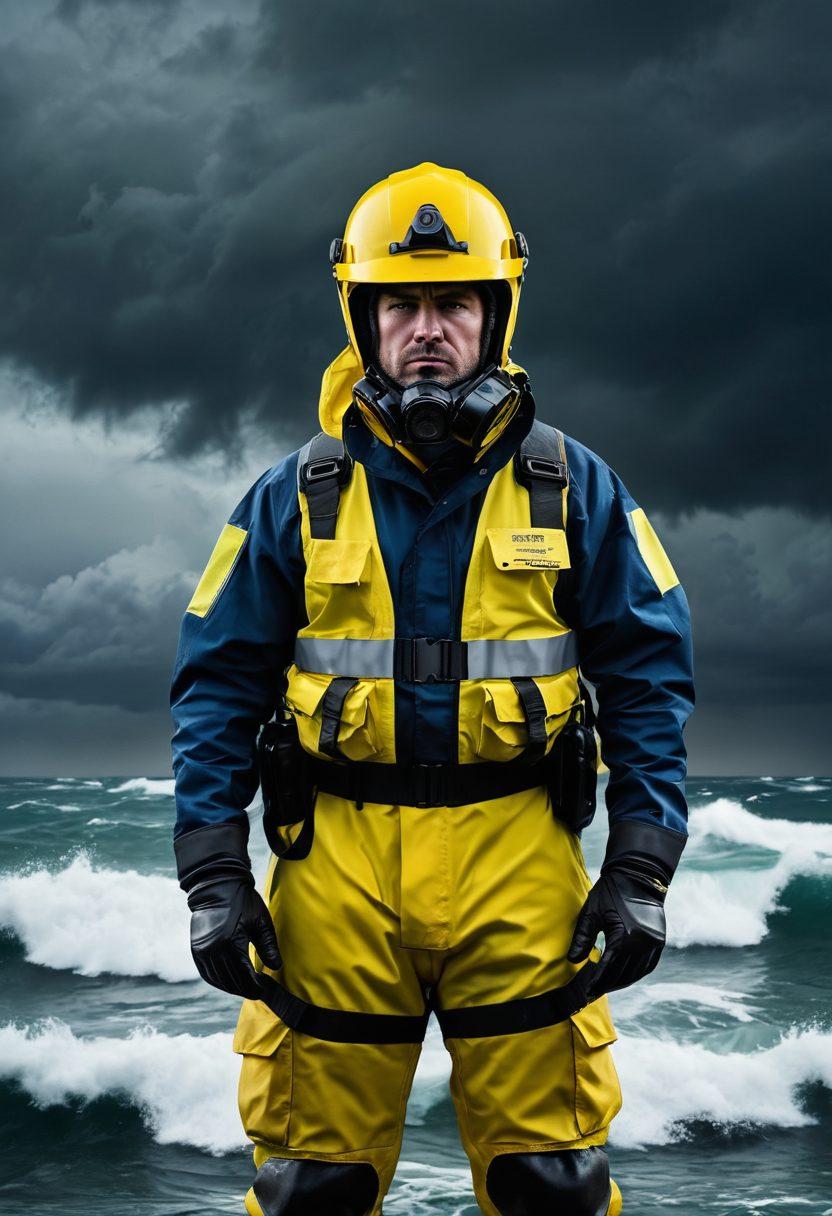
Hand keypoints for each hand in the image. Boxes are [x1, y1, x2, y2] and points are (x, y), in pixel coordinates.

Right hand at [187, 875, 281, 998]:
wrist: (216, 886)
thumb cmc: (242, 902)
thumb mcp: (260, 922)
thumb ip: (268, 946)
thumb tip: (276, 967)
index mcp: (231, 944)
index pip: (245, 976)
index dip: (256, 987)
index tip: (266, 990)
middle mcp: (213, 951)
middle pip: (232, 982)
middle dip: (247, 989)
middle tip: (259, 991)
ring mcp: (202, 952)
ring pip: (219, 980)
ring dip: (233, 987)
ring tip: (247, 988)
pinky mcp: (197, 950)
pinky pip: (208, 974)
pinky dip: (219, 981)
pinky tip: (230, 981)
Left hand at [567, 865, 666, 999]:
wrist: (638, 875)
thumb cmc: (611, 891)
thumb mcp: (592, 912)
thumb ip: (582, 938)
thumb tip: (573, 961)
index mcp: (625, 937)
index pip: (608, 968)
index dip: (596, 982)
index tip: (585, 992)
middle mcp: (643, 944)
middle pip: (622, 974)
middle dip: (606, 985)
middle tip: (592, 992)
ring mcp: (654, 944)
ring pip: (636, 973)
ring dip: (620, 981)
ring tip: (605, 986)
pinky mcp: (660, 941)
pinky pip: (647, 966)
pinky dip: (635, 974)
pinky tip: (624, 976)